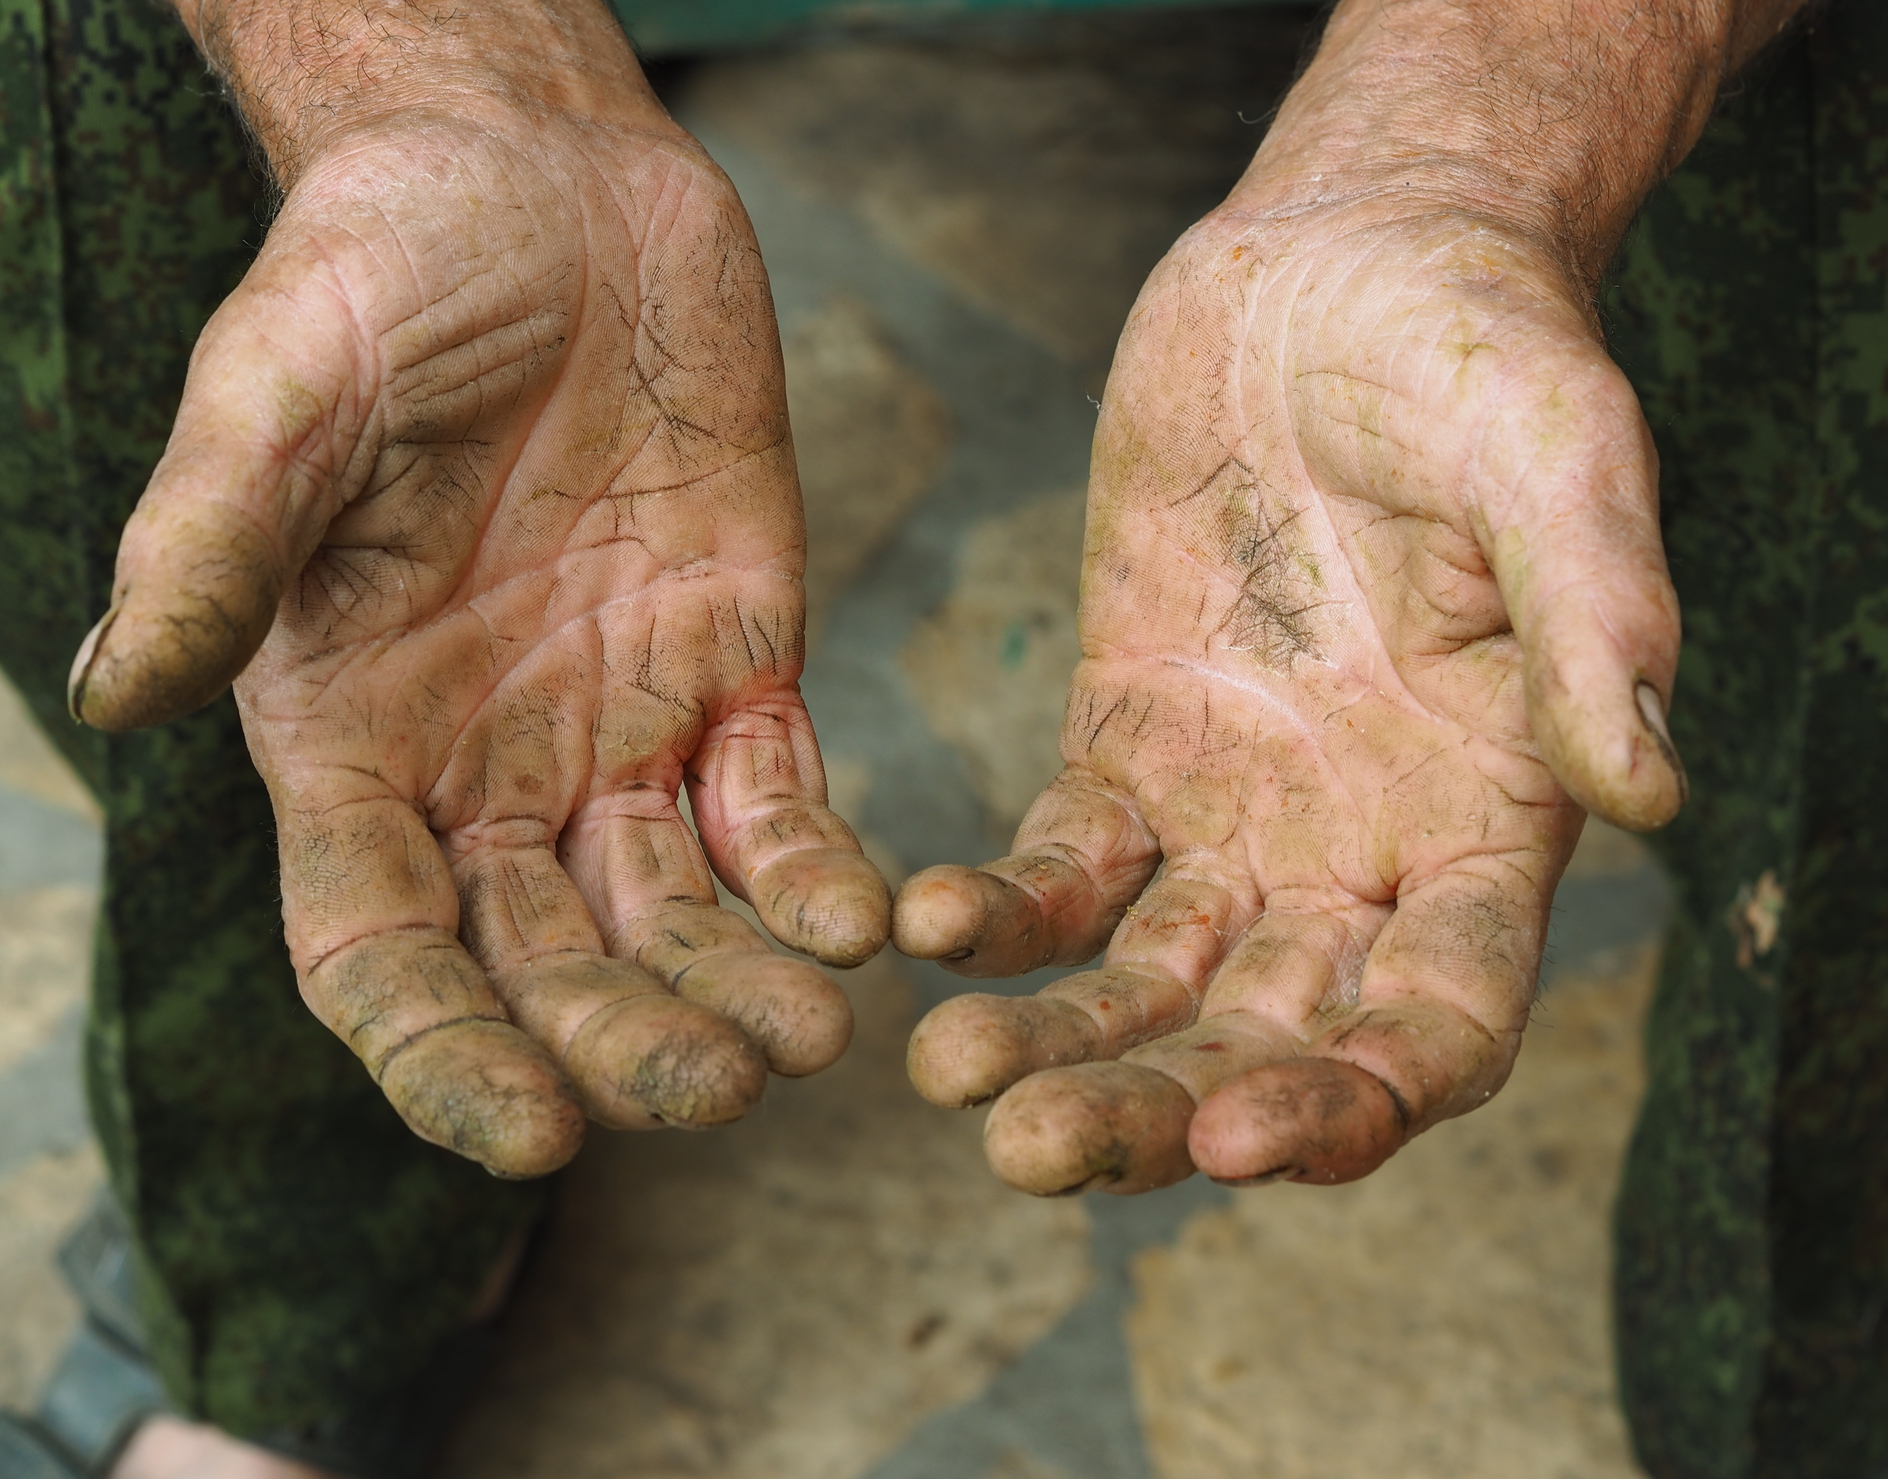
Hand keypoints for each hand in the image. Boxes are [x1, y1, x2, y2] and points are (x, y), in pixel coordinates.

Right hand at [68, 18, 888, 1176]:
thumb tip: (123, 689)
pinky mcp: (742, 667)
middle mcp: (487, 765)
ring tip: (810, 1043)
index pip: (382, 950)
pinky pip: (784, 803)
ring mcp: (622, 727)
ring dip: (740, 990)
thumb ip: (215, 539)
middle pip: (548, 958)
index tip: (531, 1132)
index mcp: (353, 738)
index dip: (446, 1054)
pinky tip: (863, 923)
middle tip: (714, 1096)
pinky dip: (820, 873)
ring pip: (678, 910)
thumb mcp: (278, 385)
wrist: (542, 184)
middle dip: (624, 1042)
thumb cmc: (382, 269)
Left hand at [888, 2, 1731, 1190]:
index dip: (1354, 1101)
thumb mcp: (1557, 456)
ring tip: (951, 1077)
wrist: (1343, 258)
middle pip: (1268, 1037)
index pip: (1442, 1021)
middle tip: (1031, 1149)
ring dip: (1060, 1044)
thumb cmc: (1478, 348)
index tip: (1238, 1135)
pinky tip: (925, 926)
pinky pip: (1059, 864)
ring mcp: (1236, 811)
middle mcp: (1364, 851)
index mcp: (1489, 820)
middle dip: (1160, 1110)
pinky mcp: (1127, 743)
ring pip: (1150, 981)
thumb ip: (1597, 617)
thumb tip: (1652, 796)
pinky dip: (999, 911)